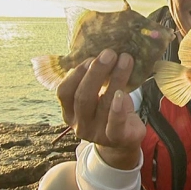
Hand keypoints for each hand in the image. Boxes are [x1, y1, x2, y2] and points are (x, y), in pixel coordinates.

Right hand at [56, 49, 145, 169]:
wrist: (123, 140)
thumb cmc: (108, 111)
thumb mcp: (96, 97)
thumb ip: (94, 80)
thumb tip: (102, 49)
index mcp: (69, 112)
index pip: (64, 92)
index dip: (76, 73)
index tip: (91, 57)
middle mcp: (79, 124)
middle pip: (83, 97)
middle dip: (96, 72)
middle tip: (110, 53)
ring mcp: (96, 133)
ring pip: (103, 104)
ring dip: (116, 78)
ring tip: (126, 60)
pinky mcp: (115, 138)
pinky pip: (115, 124)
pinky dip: (117, 109)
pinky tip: (122, 93)